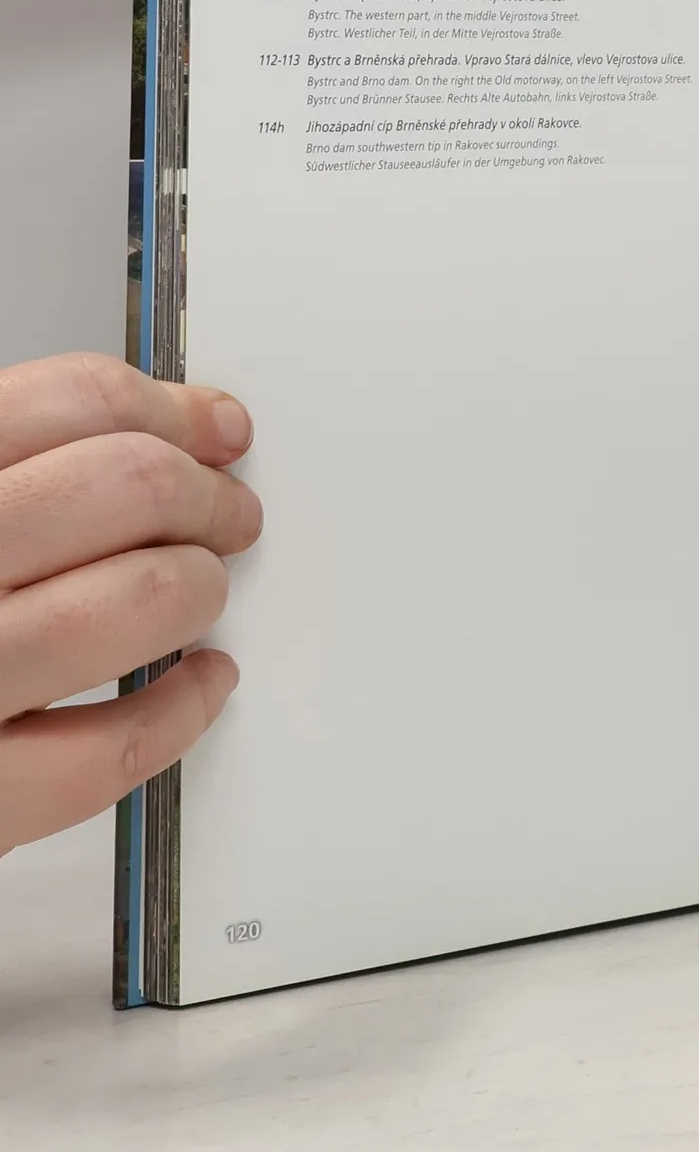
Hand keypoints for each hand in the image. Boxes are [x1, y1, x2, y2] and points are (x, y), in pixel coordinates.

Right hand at [0, 353, 257, 854]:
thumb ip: (15, 469)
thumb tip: (179, 427)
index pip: (67, 403)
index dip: (169, 410)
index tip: (212, 430)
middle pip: (123, 486)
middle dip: (203, 495)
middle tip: (224, 513)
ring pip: (138, 600)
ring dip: (198, 587)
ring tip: (198, 589)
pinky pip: (110, 749)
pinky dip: (182, 709)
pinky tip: (195, 683)